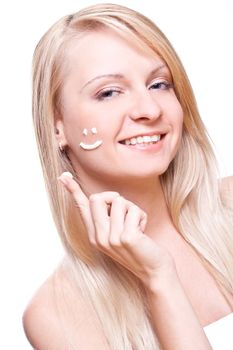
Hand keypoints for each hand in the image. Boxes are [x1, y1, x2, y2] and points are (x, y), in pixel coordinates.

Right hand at [58, 172, 174, 287]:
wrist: (154, 271)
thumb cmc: (139, 247)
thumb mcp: (118, 233)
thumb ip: (108, 218)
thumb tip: (104, 197)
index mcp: (94, 235)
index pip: (81, 208)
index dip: (73, 190)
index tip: (63, 176)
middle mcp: (98, 237)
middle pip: (98, 198)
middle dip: (115, 198)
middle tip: (125, 213)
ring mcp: (111, 239)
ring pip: (119, 201)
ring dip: (132, 209)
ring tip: (136, 226)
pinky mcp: (126, 238)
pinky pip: (133, 210)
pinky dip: (142, 216)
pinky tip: (142, 232)